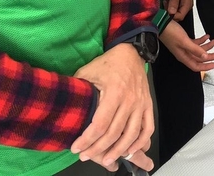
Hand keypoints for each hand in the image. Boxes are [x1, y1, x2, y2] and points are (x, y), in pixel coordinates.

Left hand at [70, 44, 153, 171]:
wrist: (130, 53)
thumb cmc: (107, 63)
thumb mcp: (88, 72)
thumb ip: (79, 91)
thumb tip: (65, 108)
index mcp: (114, 92)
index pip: (100, 124)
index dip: (87, 140)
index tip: (75, 149)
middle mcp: (130, 100)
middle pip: (114, 133)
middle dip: (97, 149)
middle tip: (85, 156)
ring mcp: (141, 104)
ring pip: (131, 135)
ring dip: (118, 151)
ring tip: (106, 160)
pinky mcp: (148, 105)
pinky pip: (148, 129)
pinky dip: (140, 142)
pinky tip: (129, 150)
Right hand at [160, 20, 213, 71]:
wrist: (161, 23)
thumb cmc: (171, 33)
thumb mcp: (184, 41)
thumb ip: (195, 49)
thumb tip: (205, 57)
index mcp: (183, 56)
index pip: (196, 66)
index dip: (206, 67)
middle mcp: (184, 53)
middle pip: (200, 58)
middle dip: (210, 55)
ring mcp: (184, 47)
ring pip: (198, 49)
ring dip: (207, 46)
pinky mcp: (184, 40)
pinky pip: (195, 43)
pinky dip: (202, 40)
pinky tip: (207, 36)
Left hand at [165, 0, 193, 21]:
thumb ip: (174, 2)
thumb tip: (171, 12)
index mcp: (187, 5)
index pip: (180, 16)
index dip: (171, 16)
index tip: (165, 11)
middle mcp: (186, 6)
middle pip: (176, 15)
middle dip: (169, 11)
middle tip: (164, 2)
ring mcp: (183, 5)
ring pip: (174, 11)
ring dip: (168, 7)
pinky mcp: (179, 2)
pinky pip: (173, 7)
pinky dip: (169, 4)